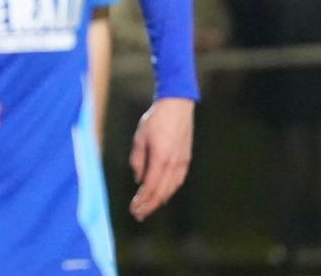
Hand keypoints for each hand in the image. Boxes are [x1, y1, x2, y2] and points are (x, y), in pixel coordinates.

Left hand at [128, 97, 193, 220]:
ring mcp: (182, 162)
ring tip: (148, 208)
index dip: (142, 201)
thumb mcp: (139, 137)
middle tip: (138, 214)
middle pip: (161, 193)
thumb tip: (139, 180)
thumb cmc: (155, 120)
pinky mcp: (186, 159)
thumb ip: (138, 160)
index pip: (151, 188)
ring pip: (171, 189)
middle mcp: (174, 164)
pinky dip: (169, 191)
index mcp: (161, 158)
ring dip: (159, 201)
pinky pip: (178, 181)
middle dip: (149, 206)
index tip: (133, 209)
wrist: (177, 106)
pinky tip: (162, 195)